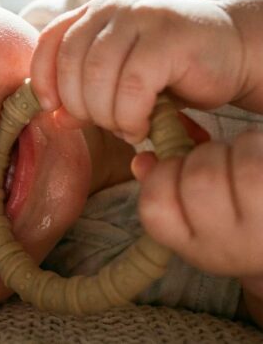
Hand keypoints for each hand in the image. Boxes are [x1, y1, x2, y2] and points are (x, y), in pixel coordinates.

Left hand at [30, 0, 245, 143]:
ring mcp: (141, 17)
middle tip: (103, 124)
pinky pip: (132, 87)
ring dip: (105, 114)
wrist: (232, 51)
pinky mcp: (167, 38)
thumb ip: (84, 94)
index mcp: (94, 13)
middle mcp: (113, 8)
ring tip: (124, 127)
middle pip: (71, 63)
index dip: (43, 79)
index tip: (53, 108)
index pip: (50, 41)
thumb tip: (54, 119)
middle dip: (79, 105)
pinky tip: (140, 126)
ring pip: (97, 75)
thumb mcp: (117, 80)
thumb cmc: (169, 70)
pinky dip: (130, 116)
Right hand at [132, 130, 262, 276]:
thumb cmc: (245, 221)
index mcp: (196, 248)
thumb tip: (142, 160)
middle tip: (218, 157)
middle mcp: (224, 247)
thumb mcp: (204, 218)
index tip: (179, 166)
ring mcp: (255, 232)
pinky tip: (259, 153)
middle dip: (202, 154)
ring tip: (243, 154)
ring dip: (230, 147)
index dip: (160, 175)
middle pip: (196, 180)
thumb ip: (166, 189)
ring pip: (224, 168)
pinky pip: (252, 162)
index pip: (154, 209)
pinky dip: (252, 143)